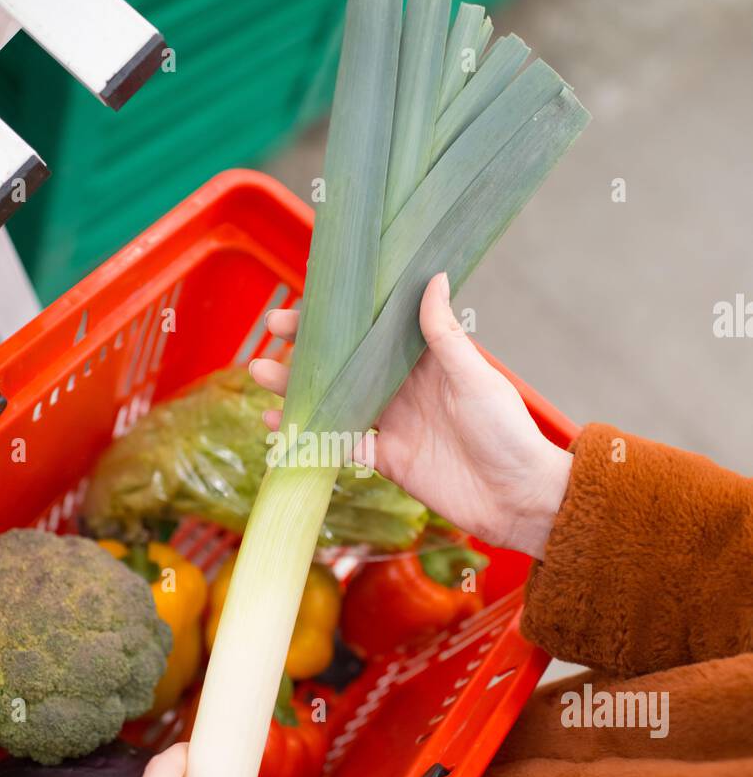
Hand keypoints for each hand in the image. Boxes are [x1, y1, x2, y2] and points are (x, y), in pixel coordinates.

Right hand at [251, 272, 571, 560]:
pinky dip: (308, 436)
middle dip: (306, 349)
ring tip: (259, 373)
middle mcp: (403, 386)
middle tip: (270, 333)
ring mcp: (391, 422)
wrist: (518, 499)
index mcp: (426, 359)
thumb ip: (445, 335)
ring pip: (334, 399)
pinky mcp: (385, 459)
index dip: (341, 316)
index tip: (307, 302)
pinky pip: (339, 443)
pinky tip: (278, 429)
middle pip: (345, 362)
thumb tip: (433, 277)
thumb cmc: (507, 432)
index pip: (374, 328)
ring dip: (298, 389)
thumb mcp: (476, 377)